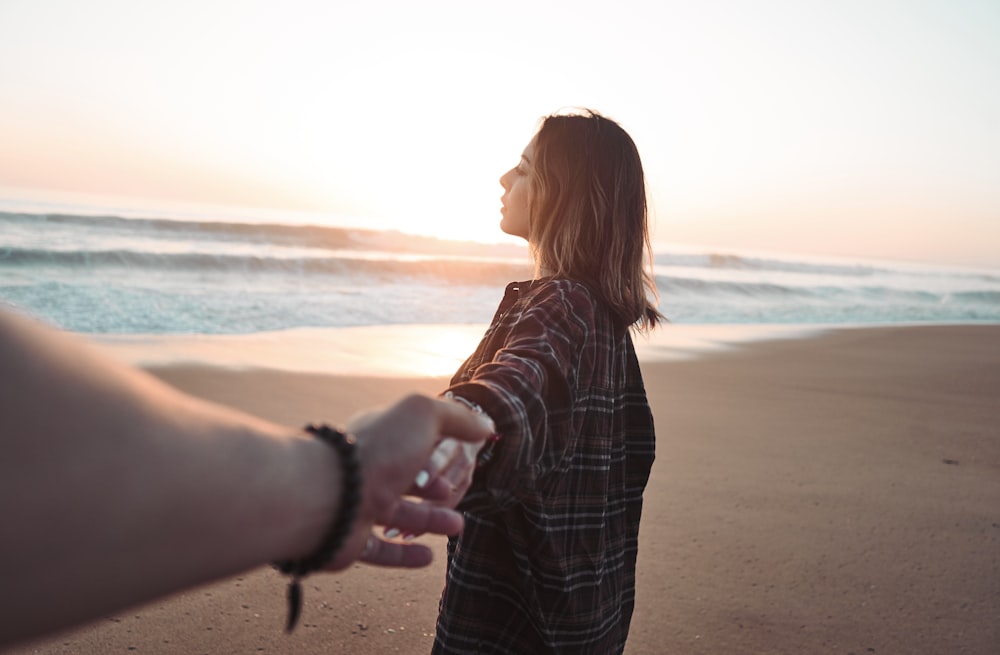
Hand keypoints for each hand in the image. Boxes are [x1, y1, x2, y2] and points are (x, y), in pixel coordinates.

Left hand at [325, 394, 490, 569]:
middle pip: (407, 480)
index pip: (412, 443)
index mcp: (379, 439)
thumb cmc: (378, 450)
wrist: (330, 495)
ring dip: (430, 520)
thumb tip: (485, 425)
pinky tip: (429, 556)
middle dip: (436, 488)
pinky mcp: (352, 541)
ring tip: (458, 527)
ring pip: (399, 514)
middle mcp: (366, 471)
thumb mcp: (424, 415)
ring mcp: (358, 506)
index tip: (462, 457)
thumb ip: (457, 417)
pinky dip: (405, 554)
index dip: (439, 451)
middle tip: (455, 494)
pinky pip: (381, 552)